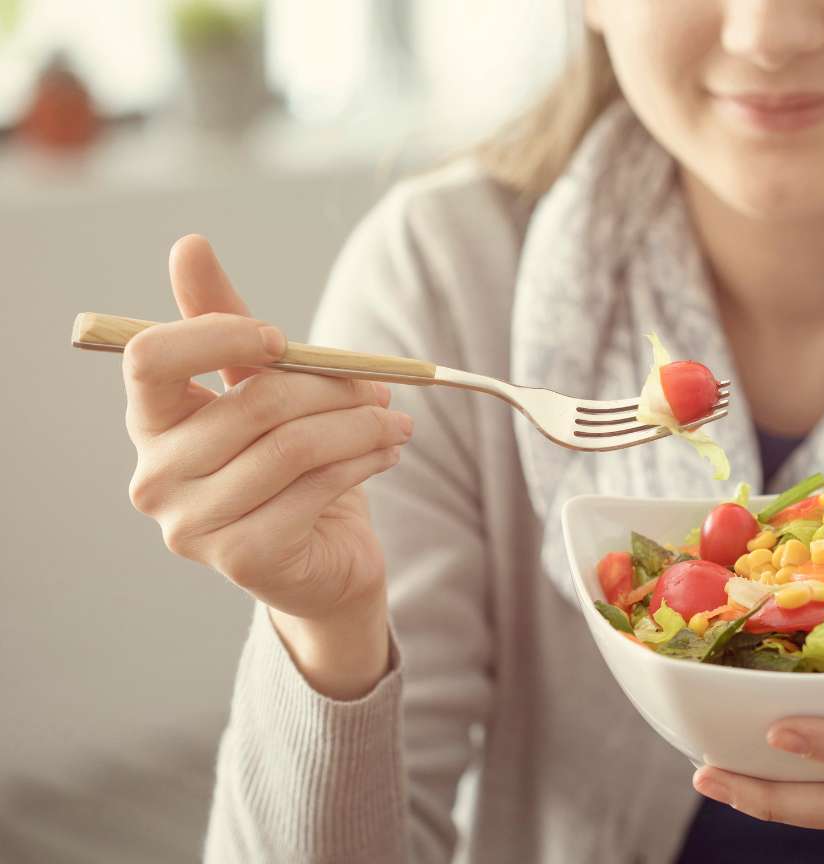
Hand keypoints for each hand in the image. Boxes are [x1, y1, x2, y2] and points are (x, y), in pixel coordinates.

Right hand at [122, 236, 411, 695]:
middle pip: (250, 403)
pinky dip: (363, 460)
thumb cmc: (289, 463)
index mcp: (150, 422)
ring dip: (360, 425)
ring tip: (395, 420)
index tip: (280, 338)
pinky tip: (387, 452)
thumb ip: (226, 323)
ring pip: (293, 447)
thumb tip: (188, 245)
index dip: (217, 335)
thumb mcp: (262, 388)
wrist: (323, 559)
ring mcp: (192, 525)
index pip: (150, 359)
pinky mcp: (242, 559)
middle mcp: (155, 477)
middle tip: (381, 386)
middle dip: (331, 387)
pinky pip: (316, 488)